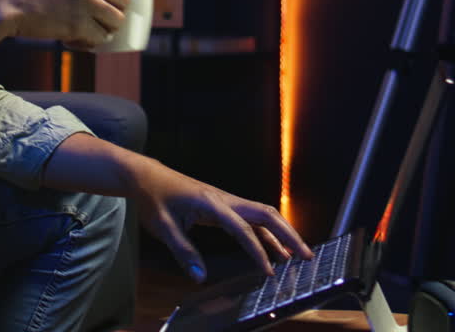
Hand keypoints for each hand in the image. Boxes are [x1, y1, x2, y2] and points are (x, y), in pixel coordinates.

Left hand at [132, 158, 311, 281]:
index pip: (242, 229)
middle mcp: (224, 199)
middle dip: (288, 234)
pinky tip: (274, 249)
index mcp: (211, 203)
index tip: (269, 271)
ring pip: (262, 214)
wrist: (148, 177)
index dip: (258, 251)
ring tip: (298, 255)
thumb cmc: (155, 199)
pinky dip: (266, 233)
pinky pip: (251, 219)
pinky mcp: (223, 205)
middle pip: (265, 214)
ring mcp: (226, 200)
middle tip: (307, 255)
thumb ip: (184, 252)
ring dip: (282, 232)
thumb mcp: (163, 228)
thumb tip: (200, 277)